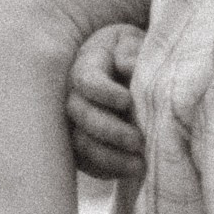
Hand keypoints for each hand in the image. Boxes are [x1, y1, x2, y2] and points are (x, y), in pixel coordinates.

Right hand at [66, 20, 147, 182]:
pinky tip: (132, 170)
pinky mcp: (80, 144)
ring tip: (140, 164)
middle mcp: (73, 94)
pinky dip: (108, 169)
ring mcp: (73, 121)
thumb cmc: (132, 53)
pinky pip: (86, 163)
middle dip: (110, 131)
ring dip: (110, 157)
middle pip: (80, 115)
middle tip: (139, 141)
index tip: (128, 100)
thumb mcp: (134, 43)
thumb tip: (128, 66)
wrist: (127, 70)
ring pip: (80, 144)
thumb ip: (132, 52)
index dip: (104, 92)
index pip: (86, 80)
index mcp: (86, 64)